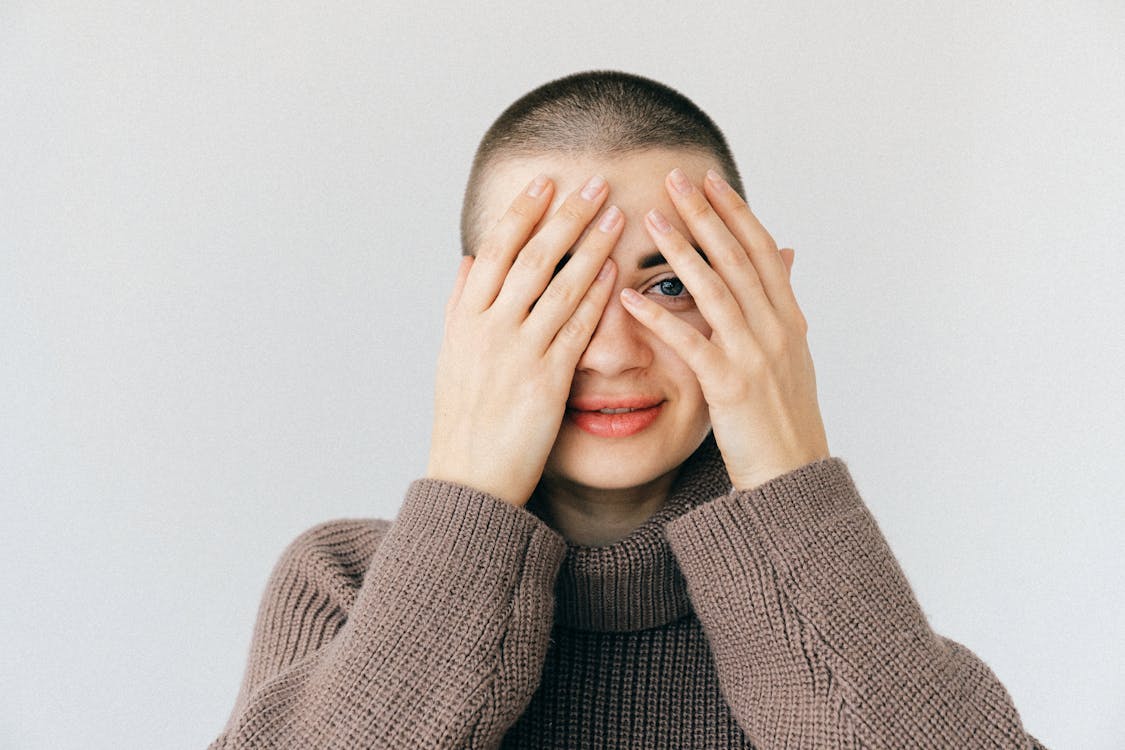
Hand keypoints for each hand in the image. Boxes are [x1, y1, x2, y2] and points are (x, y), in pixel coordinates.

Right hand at [427, 174, 623, 505]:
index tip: (547, 182)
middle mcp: (488, 330)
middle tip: (595, 184)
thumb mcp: (451, 356)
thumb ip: (460, 305)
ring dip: (590, 248)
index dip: (523, 213)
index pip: (495, 250)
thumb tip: (467, 261)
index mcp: (464, 319)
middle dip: (565, 217)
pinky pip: (574, 331)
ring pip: (557, 288)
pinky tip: (616, 273)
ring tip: (616, 216)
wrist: (469, 479)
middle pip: (530, 259)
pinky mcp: (545, 383)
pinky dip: (595, 299)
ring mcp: (516, 355)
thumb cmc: (462, 419)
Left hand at [620, 167, 828, 489]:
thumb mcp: (792, 354)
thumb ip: (781, 302)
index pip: (760, 250)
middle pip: (738, 259)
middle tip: (676, 178)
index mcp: (789, 318)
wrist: (793, 474)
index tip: (708, 179)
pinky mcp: (730, 387)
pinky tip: (629, 299)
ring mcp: (755, 357)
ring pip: (716, 292)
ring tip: (651, 220)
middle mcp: (776, 329)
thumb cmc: (783, 417)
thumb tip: (787, 254)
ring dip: (682, 253)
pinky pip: (690, 346)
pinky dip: (659, 321)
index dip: (734, 211)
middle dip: (706, 215)